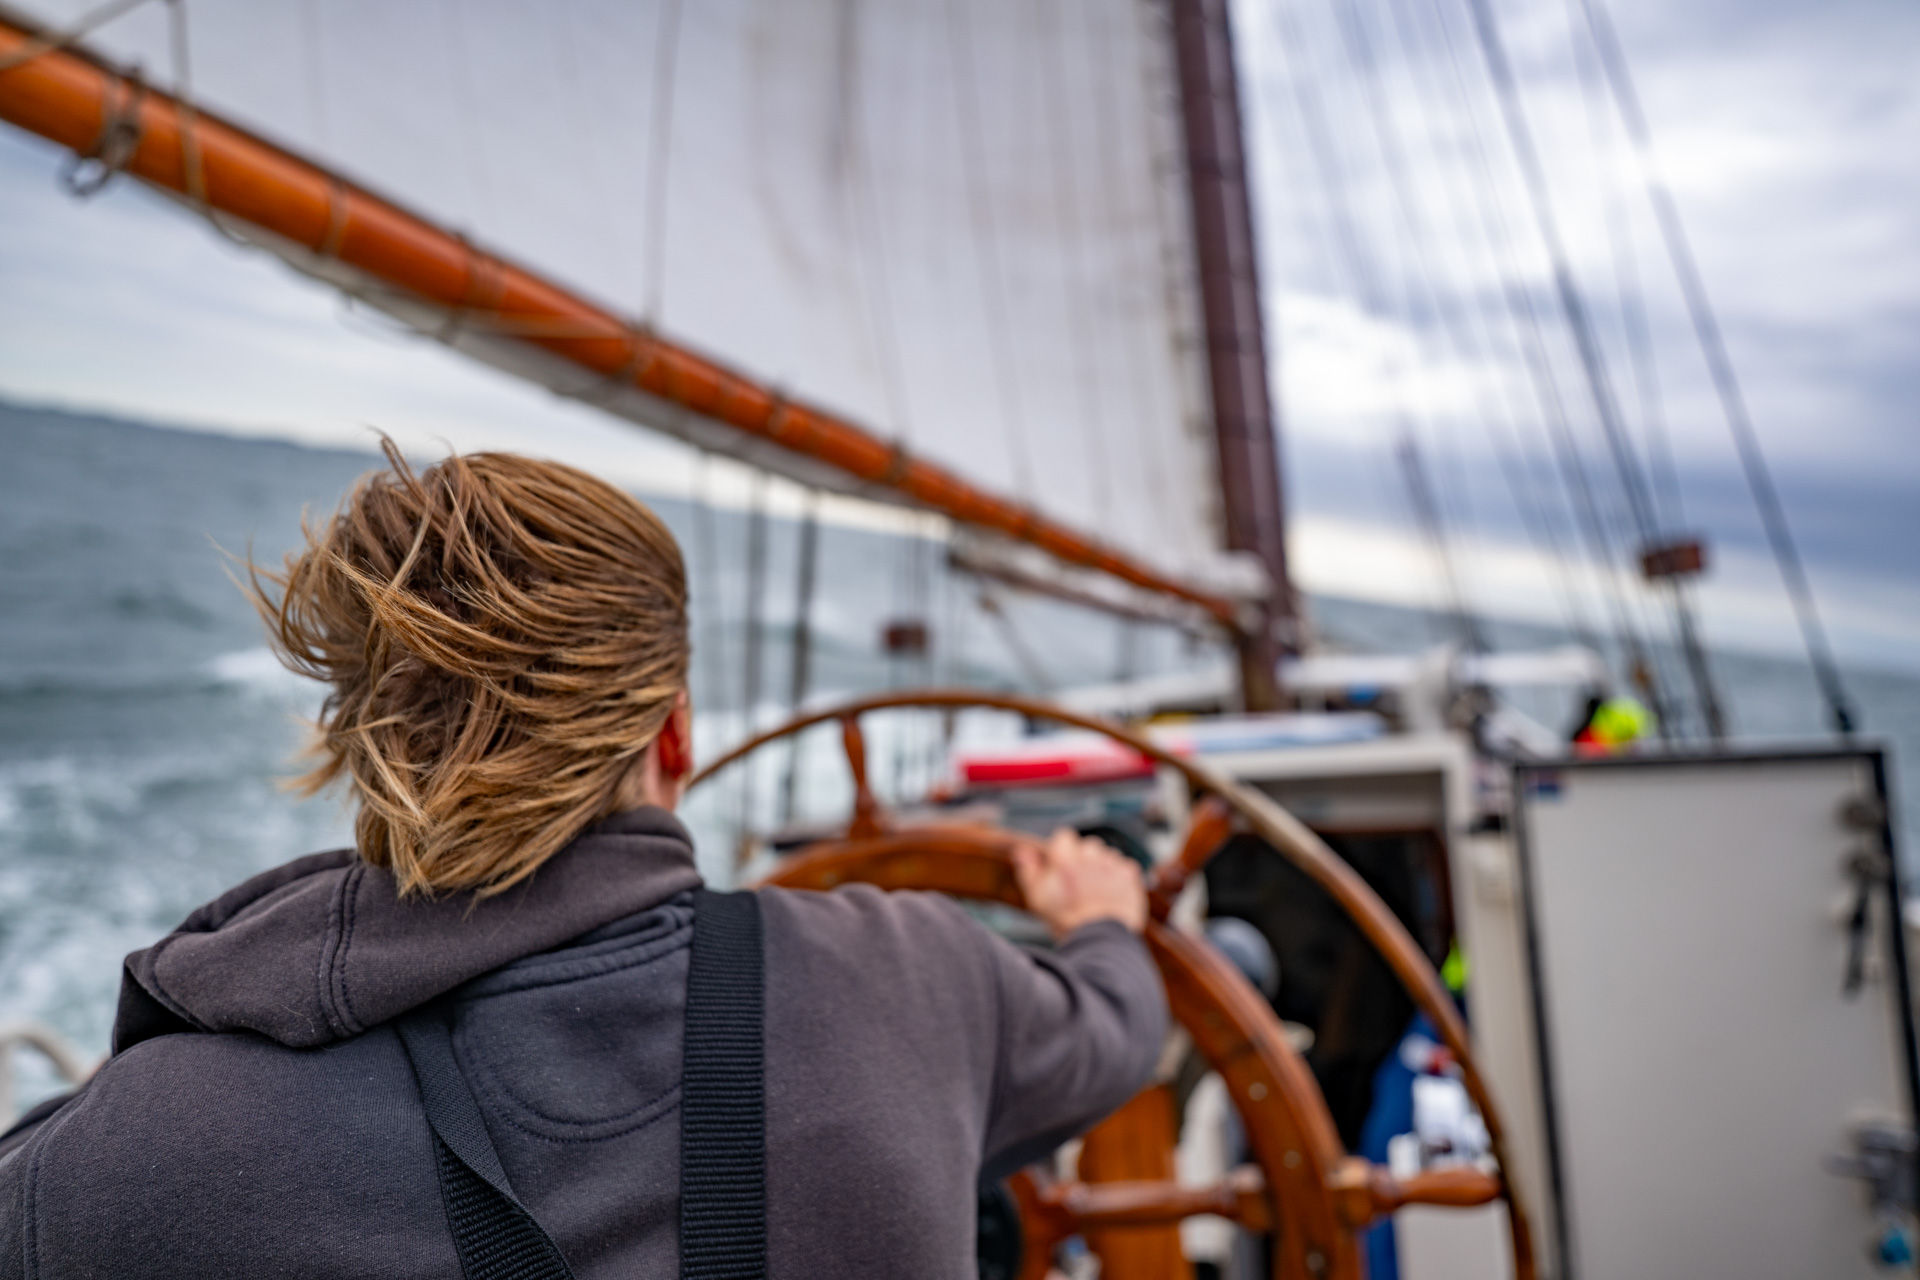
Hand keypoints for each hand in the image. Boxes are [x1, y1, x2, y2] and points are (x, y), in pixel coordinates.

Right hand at [1013, 828, 1147, 937]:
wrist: (1099, 939)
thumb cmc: (1066, 921)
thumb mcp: (1038, 898)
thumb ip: (1029, 871)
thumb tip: (1022, 851)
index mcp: (1065, 860)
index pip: (1064, 836)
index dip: (1063, 851)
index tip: (1062, 866)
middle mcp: (1090, 856)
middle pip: (1088, 845)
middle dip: (1084, 858)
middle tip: (1080, 882)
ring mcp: (1112, 865)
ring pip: (1108, 855)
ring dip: (1103, 866)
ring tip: (1098, 890)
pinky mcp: (1130, 875)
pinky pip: (1125, 866)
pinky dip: (1120, 876)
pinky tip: (1113, 893)